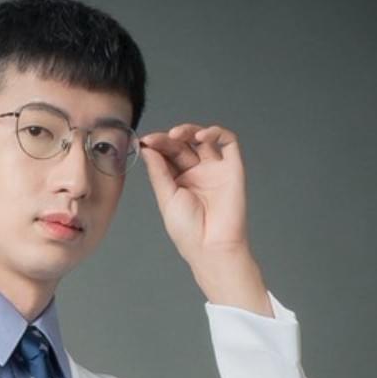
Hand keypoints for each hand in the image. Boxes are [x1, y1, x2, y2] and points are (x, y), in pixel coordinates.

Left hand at [139, 123, 248, 265]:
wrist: (211, 246)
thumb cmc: (188, 230)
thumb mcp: (166, 197)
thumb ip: (158, 171)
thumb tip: (148, 148)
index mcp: (178, 181)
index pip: (166, 155)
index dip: (156, 145)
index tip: (144, 141)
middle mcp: (196, 173)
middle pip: (181, 145)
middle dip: (167, 139)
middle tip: (155, 139)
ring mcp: (214, 169)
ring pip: (203, 139)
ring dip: (189, 131)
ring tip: (176, 134)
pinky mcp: (232, 168)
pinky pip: (228, 143)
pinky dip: (216, 133)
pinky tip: (201, 136)